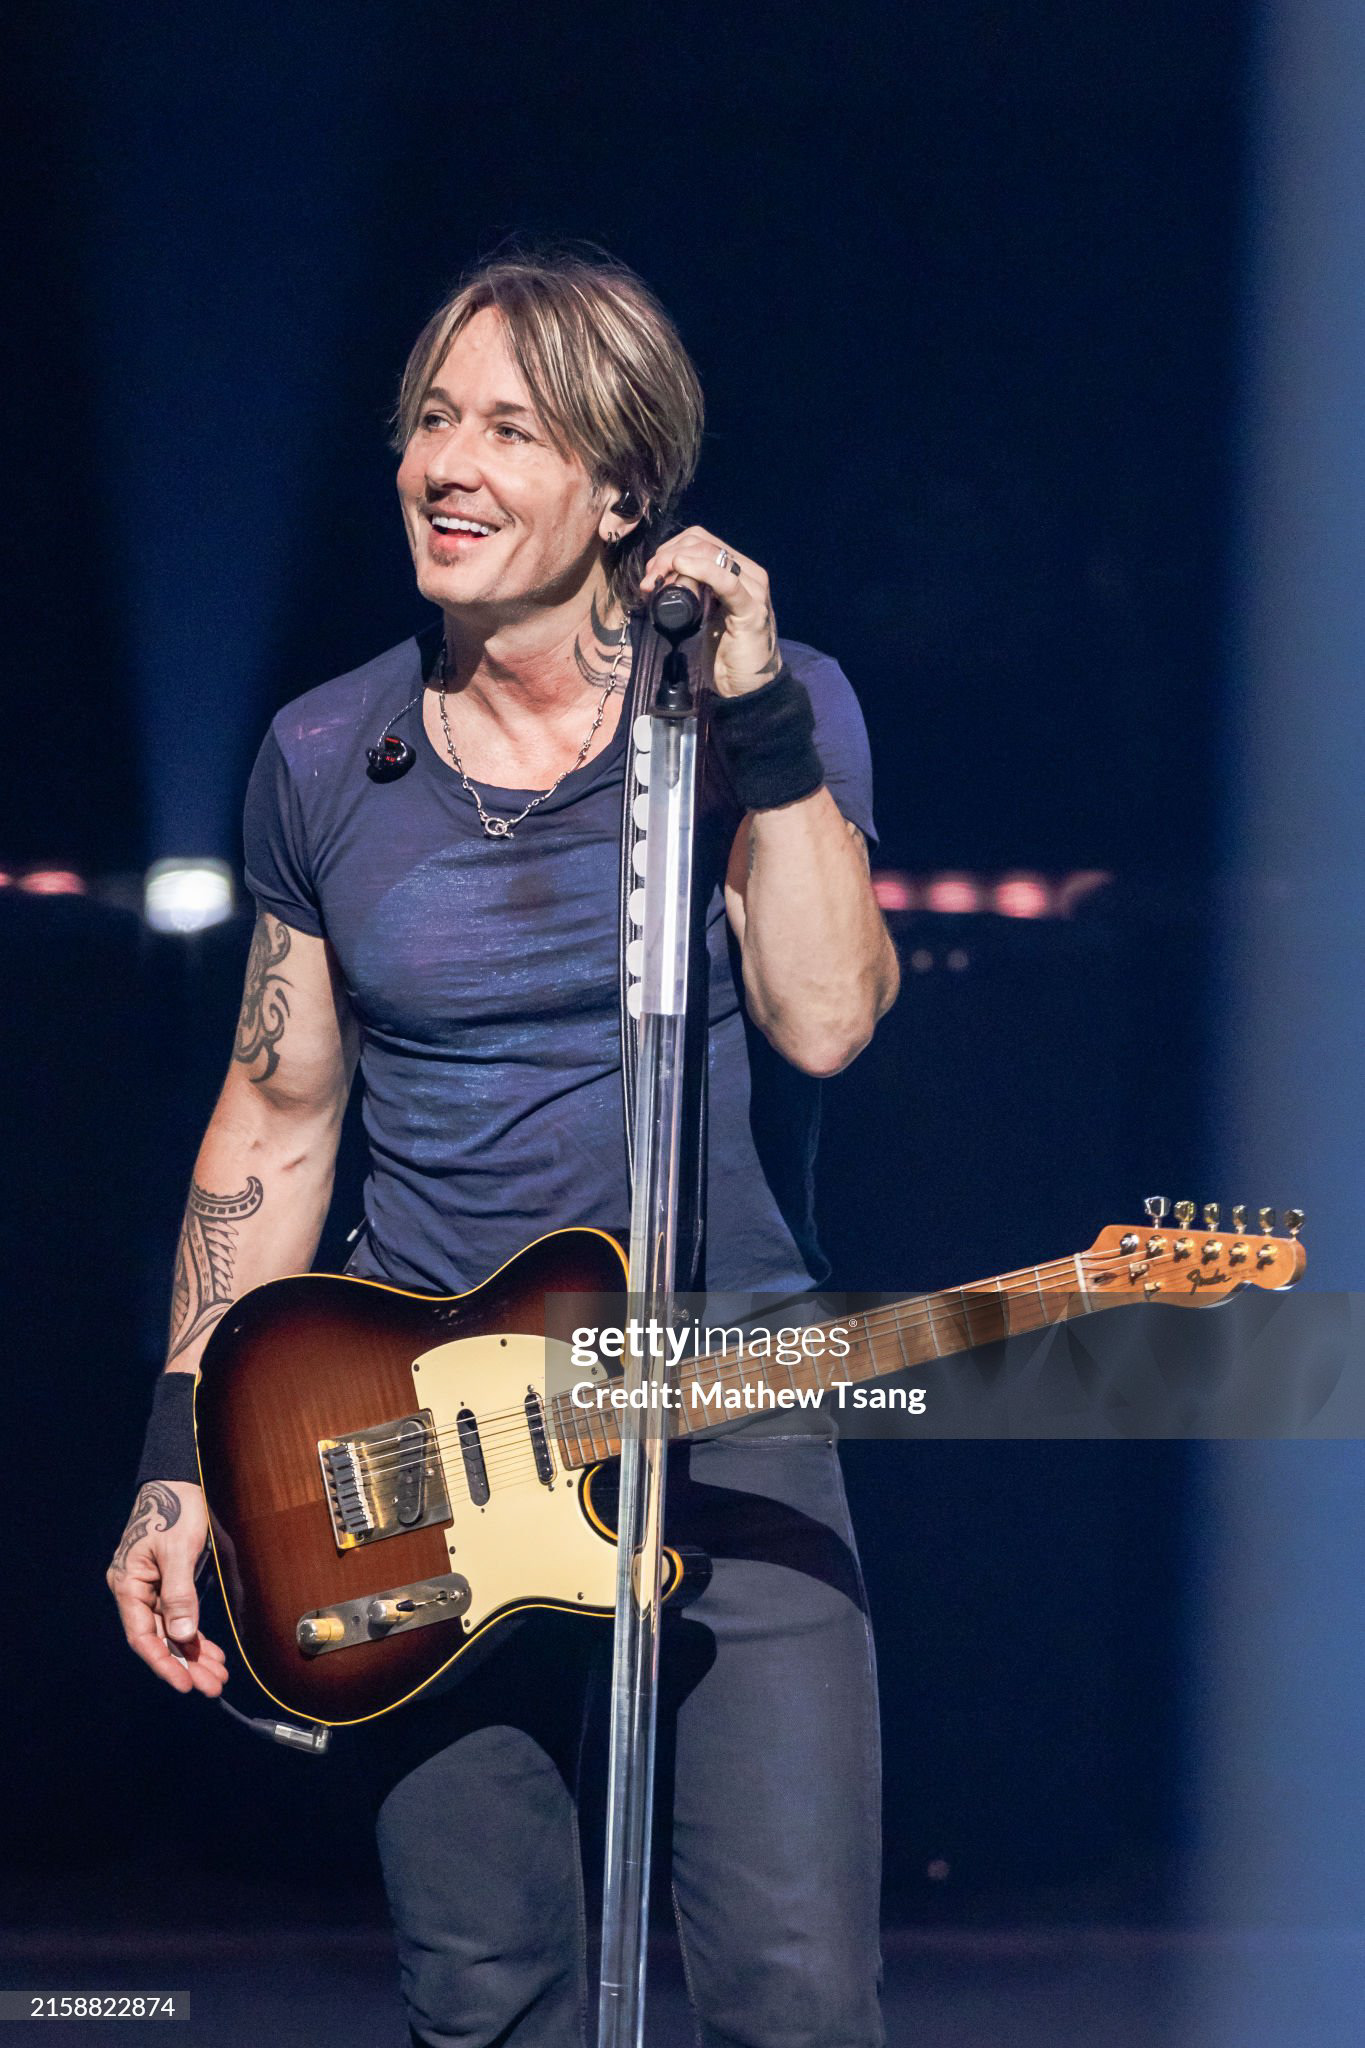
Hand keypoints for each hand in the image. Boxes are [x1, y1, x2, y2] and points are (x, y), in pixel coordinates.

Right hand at [106, 1481, 227, 1697]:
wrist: (175, 1480)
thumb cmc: (173, 1508)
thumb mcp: (178, 1551)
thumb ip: (179, 1594)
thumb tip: (183, 1636)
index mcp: (128, 1584)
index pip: (144, 1636)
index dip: (164, 1663)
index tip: (185, 1684)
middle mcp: (135, 1591)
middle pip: (160, 1639)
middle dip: (186, 1665)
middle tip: (211, 1686)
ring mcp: (149, 1588)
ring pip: (171, 1631)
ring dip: (193, 1654)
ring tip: (216, 1675)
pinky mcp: (165, 1584)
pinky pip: (178, 1617)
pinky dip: (194, 1635)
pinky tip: (210, 1652)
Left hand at [639, 527, 780, 697]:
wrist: (748, 687)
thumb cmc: (726, 652)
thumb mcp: (707, 613)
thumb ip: (695, 592)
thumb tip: (663, 578)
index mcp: (738, 570)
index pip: (701, 541)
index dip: (671, 548)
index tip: (651, 572)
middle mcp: (749, 573)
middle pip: (702, 543)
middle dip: (668, 555)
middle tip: (650, 579)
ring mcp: (753, 589)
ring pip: (712, 555)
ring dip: (676, 562)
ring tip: (656, 582)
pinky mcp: (752, 609)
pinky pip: (726, 581)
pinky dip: (701, 569)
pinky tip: (680, 567)